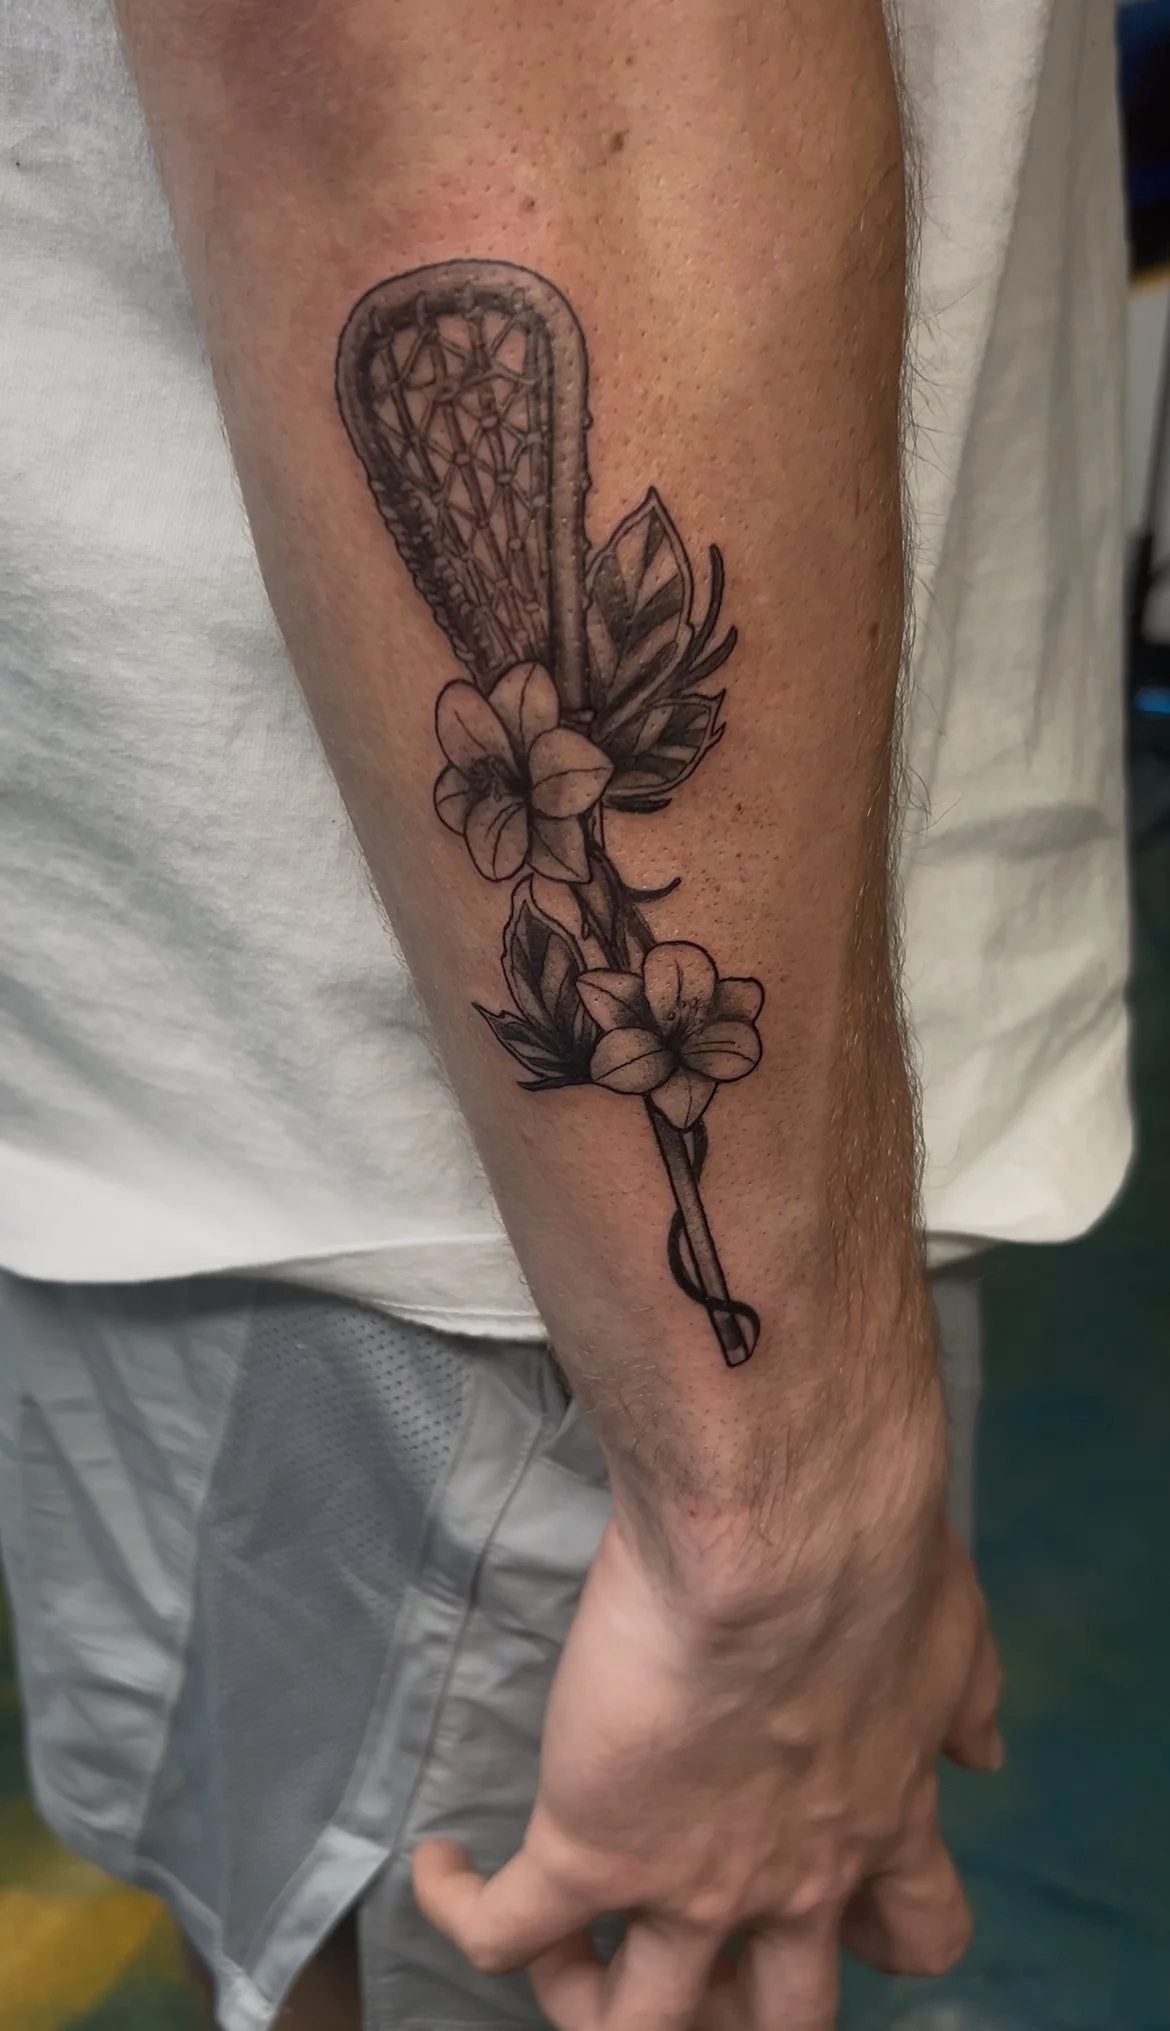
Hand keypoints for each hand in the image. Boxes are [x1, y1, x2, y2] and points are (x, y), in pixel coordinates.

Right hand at [414, 1494, 1000, 2030]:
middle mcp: (794, 1882)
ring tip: (564, 1945)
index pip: (917, 1938)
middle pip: (782, 2022)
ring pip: (640, 2026)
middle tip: (707, 1951)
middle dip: (746, 2008)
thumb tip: (982, 1753)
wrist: (780, 1530)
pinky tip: (443, 1864)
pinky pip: (504, 1933)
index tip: (852, 1903)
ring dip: (601, 2005)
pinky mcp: (589, 1848)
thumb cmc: (871, 1554)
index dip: (883, 1941)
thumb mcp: (949, 1630)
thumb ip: (964, 1698)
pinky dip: (464, 1913)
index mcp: (882, 1821)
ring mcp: (687, 1883)